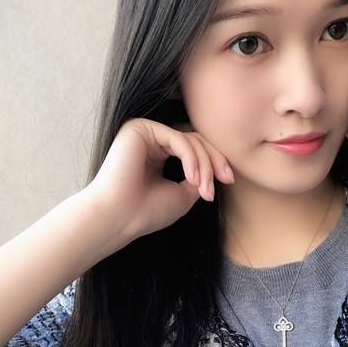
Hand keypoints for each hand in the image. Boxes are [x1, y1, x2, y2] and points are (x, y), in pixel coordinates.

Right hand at [85, 118, 234, 238]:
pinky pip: (177, 138)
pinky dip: (191, 158)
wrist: (118, 218)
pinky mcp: (139, 128)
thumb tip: (215, 166)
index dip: (215, 162)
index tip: (229, 180)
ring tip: (204, 188)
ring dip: (204, 164)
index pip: (194, 150)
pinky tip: (193, 177)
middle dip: (215, 160)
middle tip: (226, 179)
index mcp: (158, 156)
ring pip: (189, 139)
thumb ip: (200, 177)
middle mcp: (150, 142)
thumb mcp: (184, 194)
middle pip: (195, 141)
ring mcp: (144, 133)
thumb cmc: (147, 212)